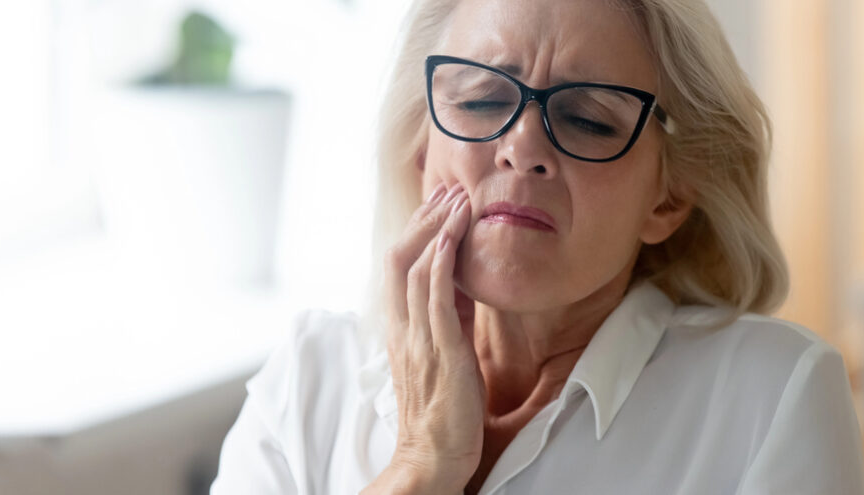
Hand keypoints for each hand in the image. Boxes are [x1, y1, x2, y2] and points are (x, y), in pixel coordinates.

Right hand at [382, 182, 484, 489]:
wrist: (435, 454)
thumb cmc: (443, 408)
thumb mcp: (446, 350)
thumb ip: (449, 316)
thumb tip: (464, 281)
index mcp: (402, 328)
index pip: (399, 267)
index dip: (417, 230)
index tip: (438, 203)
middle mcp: (403, 328)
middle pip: (400, 258)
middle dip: (424, 220)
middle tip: (448, 190)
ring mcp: (419, 338)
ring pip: (415, 269)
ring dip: (437, 230)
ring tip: (457, 201)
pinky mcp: (440, 350)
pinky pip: (435, 297)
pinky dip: (443, 261)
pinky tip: (454, 236)